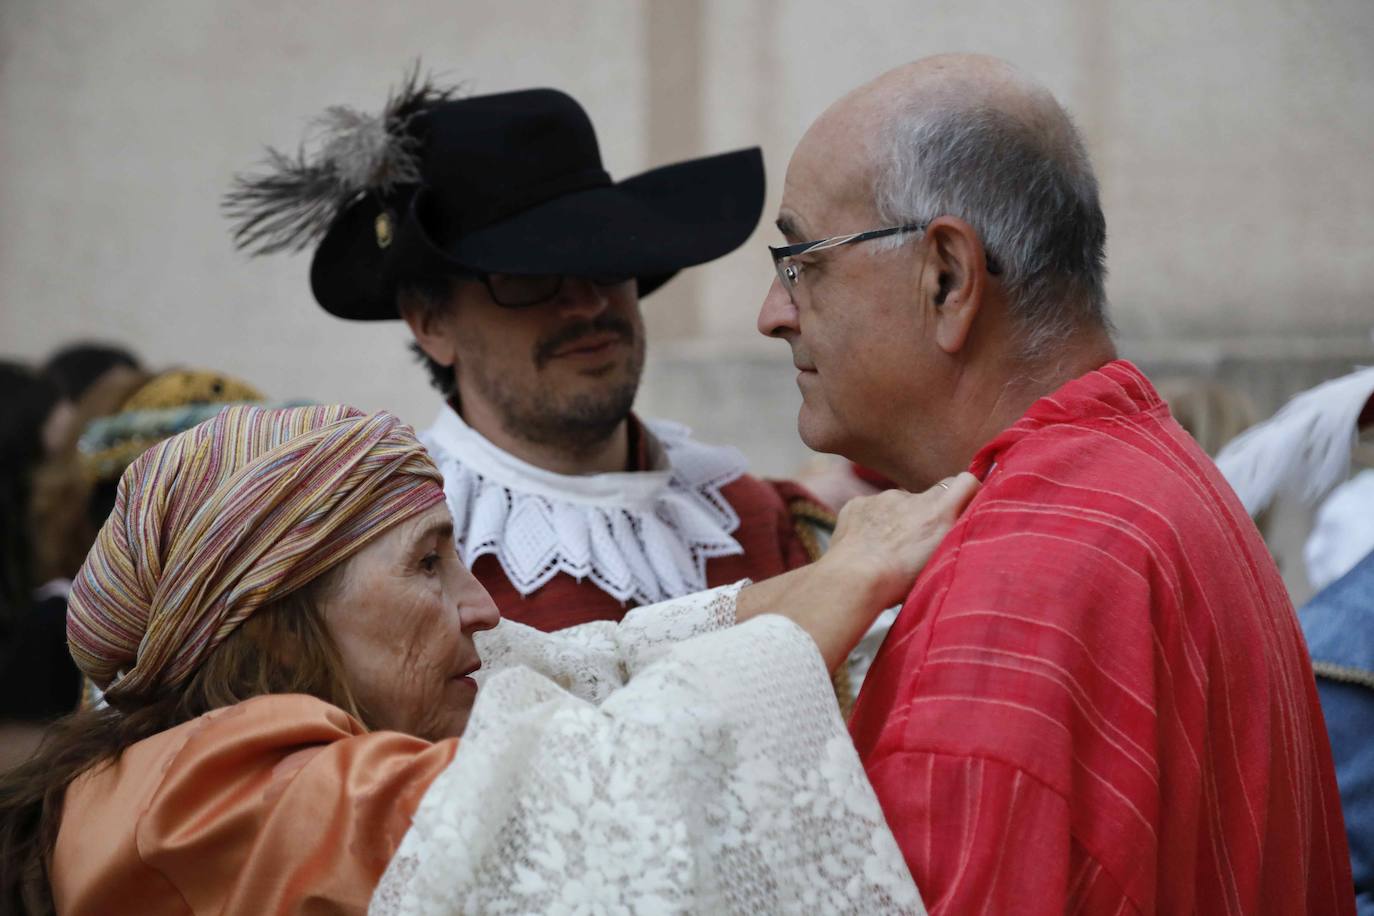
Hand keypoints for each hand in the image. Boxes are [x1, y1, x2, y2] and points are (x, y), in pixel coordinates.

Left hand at [824, 472, 981, 610]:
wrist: (851, 580)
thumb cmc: (898, 581)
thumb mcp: (942, 561)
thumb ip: (953, 534)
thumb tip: (961, 520)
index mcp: (937, 513)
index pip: (965, 482)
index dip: (966, 492)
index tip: (964, 507)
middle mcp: (910, 497)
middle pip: (930, 496)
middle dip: (930, 514)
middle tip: (920, 543)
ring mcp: (881, 498)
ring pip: (898, 504)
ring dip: (899, 520)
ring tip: (888, 550)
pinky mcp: (857, 503)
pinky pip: (872, 508)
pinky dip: (873, 523)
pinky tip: (867, 546)